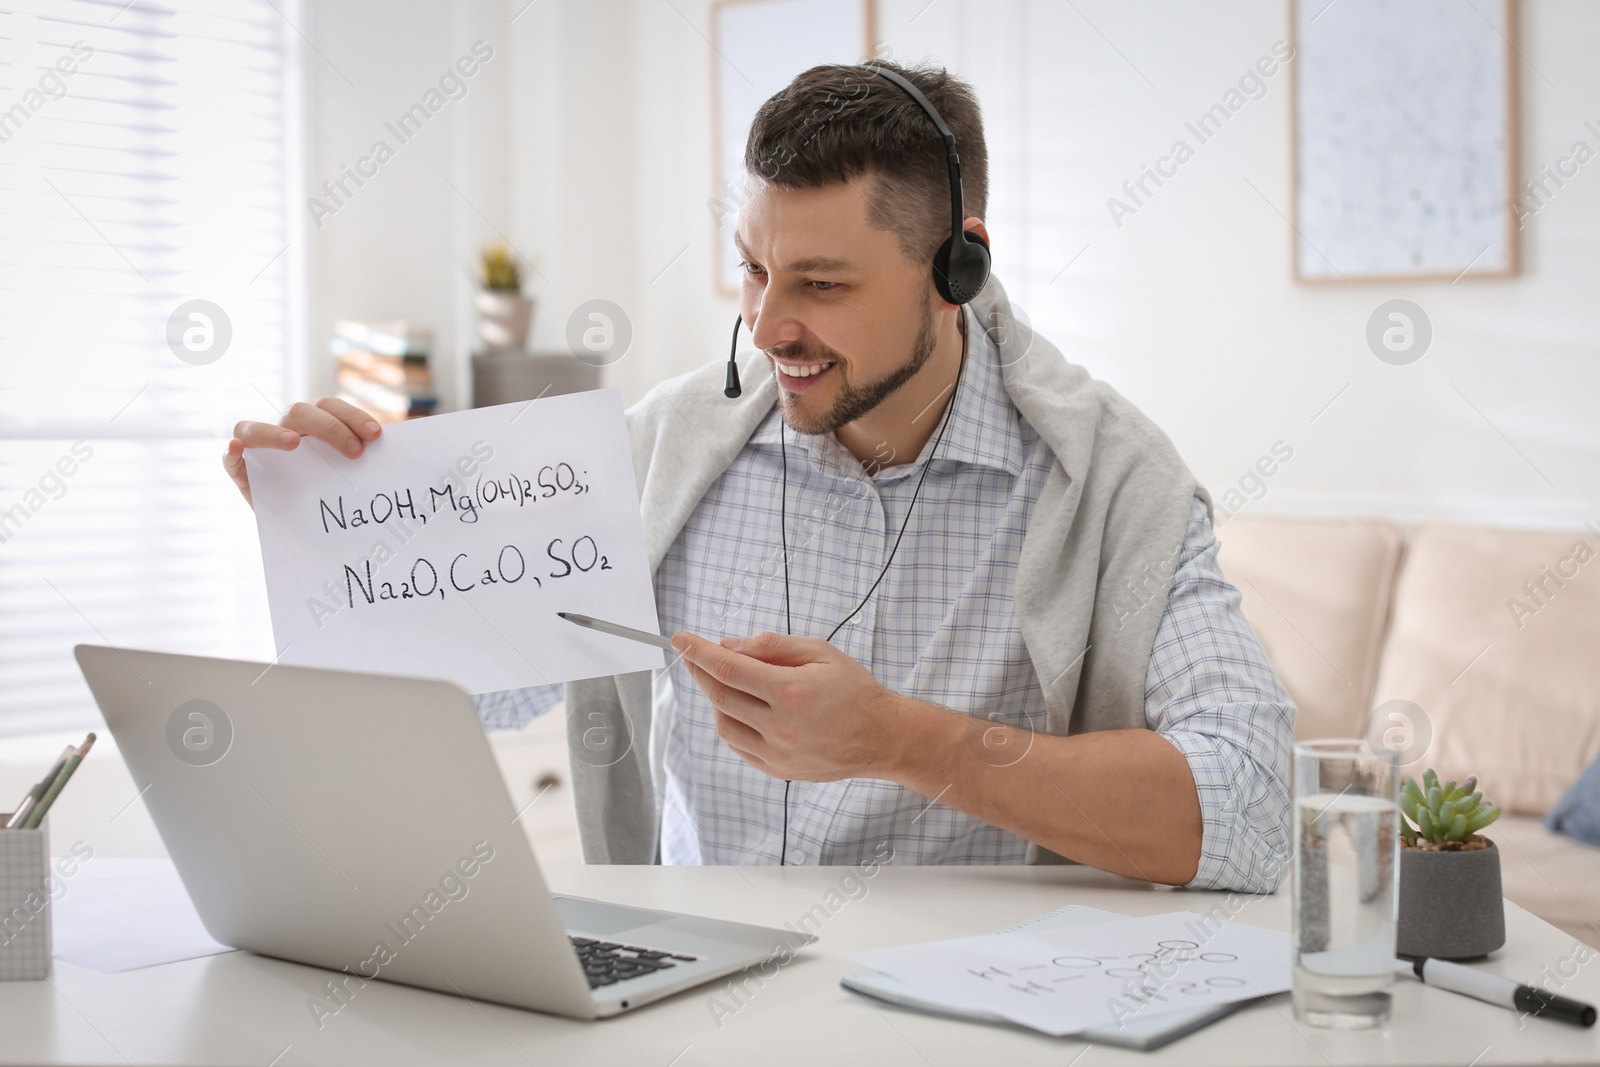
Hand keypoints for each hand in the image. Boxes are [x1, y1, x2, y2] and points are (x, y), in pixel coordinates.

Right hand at [223, 398, 382, 507]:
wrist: (308, 528)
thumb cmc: (334, 495)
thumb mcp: (352, 477)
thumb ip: (367, 463)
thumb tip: (398, 452)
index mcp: (316, 425)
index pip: (331, 407)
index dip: (352, 416)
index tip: (376, 435)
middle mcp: (287, 430)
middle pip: (301, 412)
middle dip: (330, 428)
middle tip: (355, 452)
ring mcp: (260, 449)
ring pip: (256, 427)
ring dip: (274, 433)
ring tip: (293, 444)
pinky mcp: (241, 472)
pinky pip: (231, 456)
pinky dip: (232, 450)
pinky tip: (236, 449)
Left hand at [669, 629, 907, 781]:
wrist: (882, 737)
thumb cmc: (855, 690)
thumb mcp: (820, 652)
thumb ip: (773, 645)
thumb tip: (730, 645)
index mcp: (790, 692)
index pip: (729, 668)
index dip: (698, 652)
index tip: (680, 639)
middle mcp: (780, 726)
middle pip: (720, 696)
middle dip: (701, 672)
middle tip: (695, 656)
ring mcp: (777, 753)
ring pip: (724, 724)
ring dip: (716, 700)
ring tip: (729, 683)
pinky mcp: (778, 770)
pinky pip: (738, 746)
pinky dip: (731, 723)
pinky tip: (741, 709)